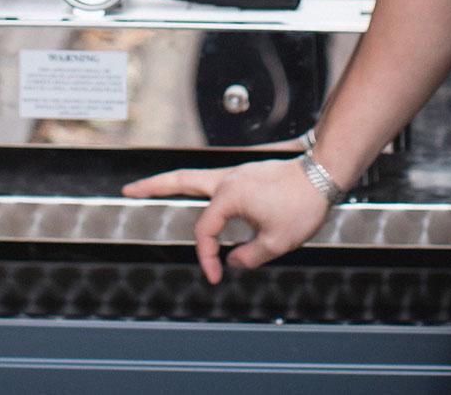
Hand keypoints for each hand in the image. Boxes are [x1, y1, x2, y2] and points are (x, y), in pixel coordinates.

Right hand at [122, 158, 333, 283]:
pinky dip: (198, 187)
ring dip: (171, 182)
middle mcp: (226, 180)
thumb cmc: (301, 204)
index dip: (207, 257)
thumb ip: (249, 256)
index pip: (206, 232)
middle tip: (128, 190)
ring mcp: (235, 174)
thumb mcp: (277, 242)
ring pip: (194, 176)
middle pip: (180, 181)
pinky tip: (198, 199)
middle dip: (151, 186)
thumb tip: (234, 260)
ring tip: (150, 188)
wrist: (322, 174)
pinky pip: (213, 181)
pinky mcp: (245, 174)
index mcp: (229, 196)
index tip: (216, 275)